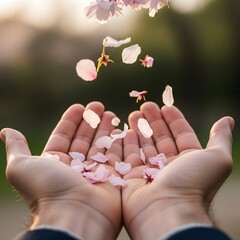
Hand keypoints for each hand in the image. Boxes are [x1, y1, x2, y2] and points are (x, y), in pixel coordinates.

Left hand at [1, 102, 121, 239]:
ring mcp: (94, 172)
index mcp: (56, 163)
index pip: (64, 136)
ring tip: (111, 114)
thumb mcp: (22, 166)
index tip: (80, 107)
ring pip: (100, 146)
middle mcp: (75, 167)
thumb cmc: (47, 189)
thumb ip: (17, 147)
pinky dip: (118, 143)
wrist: (74, 215)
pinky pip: (116, 156)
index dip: (71, 121)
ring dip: (105, 129)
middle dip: (91, 121)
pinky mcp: (111, 178)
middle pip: (84, 139)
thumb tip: (6, 131)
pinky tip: (121, 130)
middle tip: (99, 106)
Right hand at [122, 102, 233, 239]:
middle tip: (145, 106)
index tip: (165, 106)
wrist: (166, 212)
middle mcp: (170, 166)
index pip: (181, 134)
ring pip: (144, 145)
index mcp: (189, 161)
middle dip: (153, 121)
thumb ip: (220, 138)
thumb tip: (227, 120)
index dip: (174, 119)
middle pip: (160, 138)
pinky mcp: (133, 178)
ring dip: (139, 129)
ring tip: (133, 114)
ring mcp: (150, 172)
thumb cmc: (192, 184)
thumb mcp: (216, 159)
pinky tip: (127, 132)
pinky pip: (130, 157)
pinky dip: (129, 144)